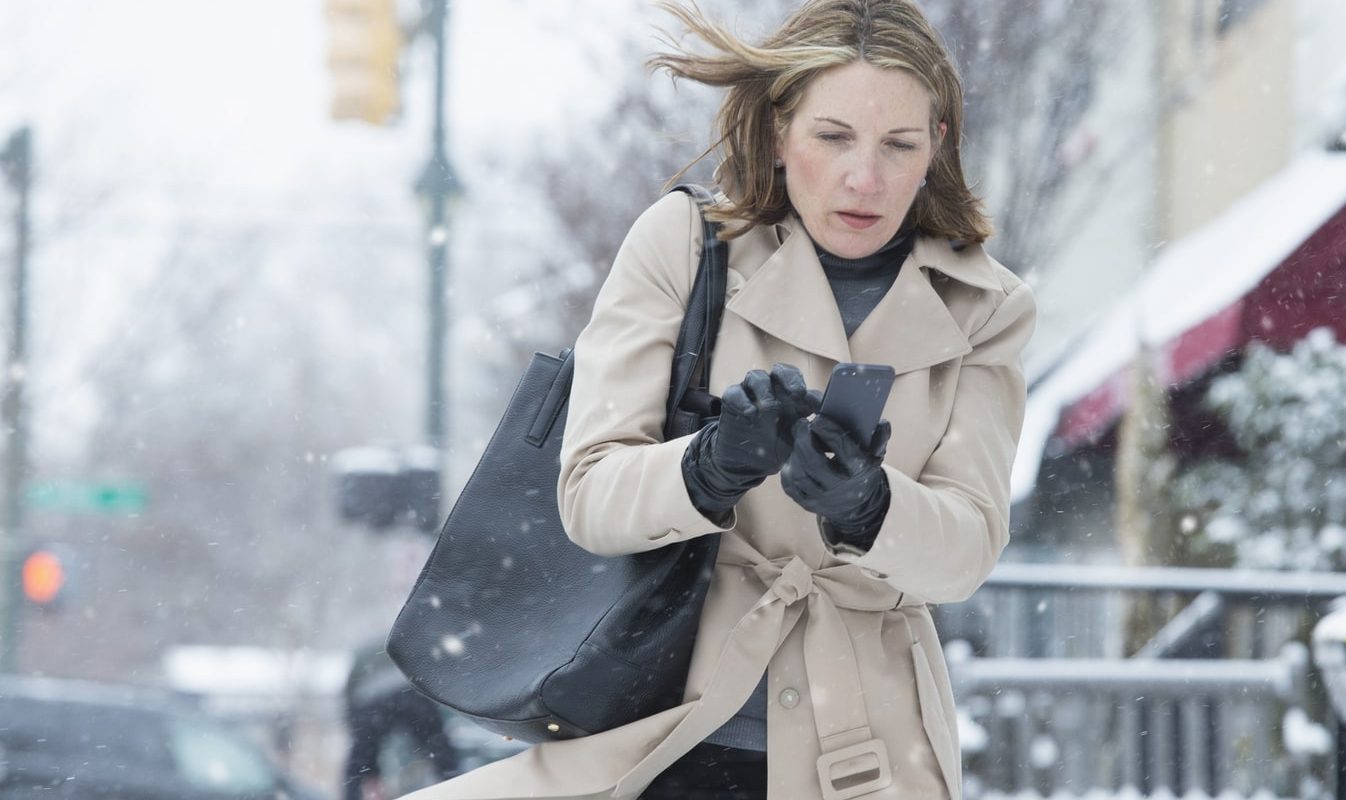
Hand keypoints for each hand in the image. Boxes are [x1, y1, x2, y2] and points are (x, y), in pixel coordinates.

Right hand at [712, 363, 817, 477]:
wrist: (744, 462)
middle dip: (790, 378)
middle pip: (782, 371)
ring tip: (768, 406)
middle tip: (796, 392)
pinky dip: (742, 400)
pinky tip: (750, 413)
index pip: (805, 389)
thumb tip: (833, 432)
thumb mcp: (798, 445)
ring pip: (757, 377)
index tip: (818, 407)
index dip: (813, 395)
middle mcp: (774, 391)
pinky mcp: (732, 401)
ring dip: (764, 389)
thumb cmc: (776, 449)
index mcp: (794, 400)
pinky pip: (734, 392)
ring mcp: (751, 394)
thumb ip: (813, 436)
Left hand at [781, 414, 891, 550]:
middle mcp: (839, 486)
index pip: (842, 447)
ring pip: (798, 473)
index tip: (817, 417)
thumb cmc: (863, 469)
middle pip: (813, 462)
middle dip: (803, 439)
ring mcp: (821, 497)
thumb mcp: (875, 455)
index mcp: (858, 469)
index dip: (828, 430)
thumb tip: (882, 423)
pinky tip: (794, 457)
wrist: (857, 505)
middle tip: (801, 423)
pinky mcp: (806, 503)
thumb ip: (879, 437)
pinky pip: (790, 484)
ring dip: (795, 453)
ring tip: (798, 439)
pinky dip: (789, 468)